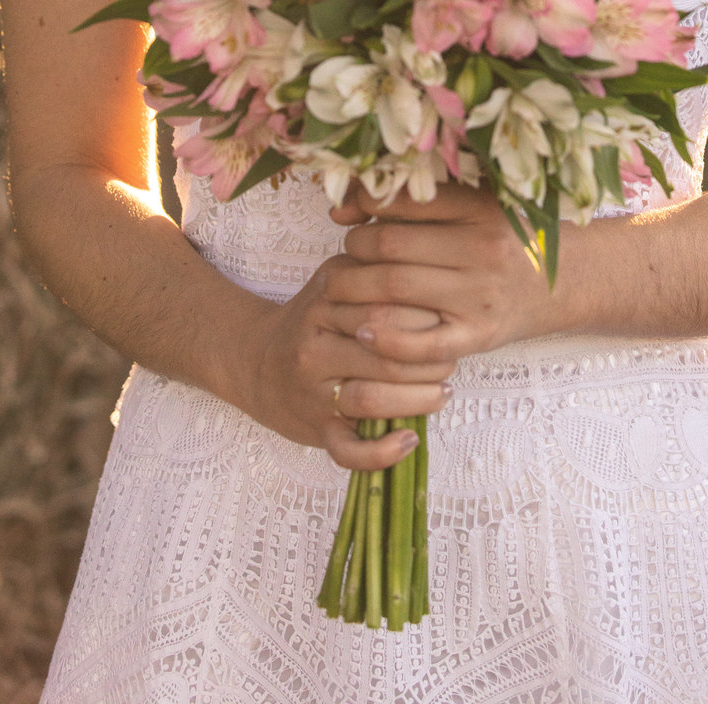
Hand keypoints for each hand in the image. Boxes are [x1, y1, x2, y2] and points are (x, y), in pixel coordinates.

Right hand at [241, 260, 455, 472]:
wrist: (255, 361)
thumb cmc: (312, 319)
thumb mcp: (333, 279)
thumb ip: (371, 265)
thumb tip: (424, 254)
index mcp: (324, 304)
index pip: (383, 306)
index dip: (424, 314)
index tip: (447, 317)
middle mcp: (315, 346)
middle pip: (382, 352)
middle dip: (428, 357)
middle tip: (452, 355)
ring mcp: (313, 392)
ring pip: (370, 399)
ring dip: (417, 399)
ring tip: (443, 391)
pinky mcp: (315, 429)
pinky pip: (347, 450)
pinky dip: (381, 453)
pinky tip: (409, 439)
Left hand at [325, 181, 561, 366]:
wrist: (564, 282)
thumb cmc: (504, 239)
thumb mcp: (473, 204)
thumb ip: (415, 199)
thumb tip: (341, 210)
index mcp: (479, 208)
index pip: (402, 199)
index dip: (362, 203)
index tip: (348, 213)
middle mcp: (482, 249)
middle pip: (389, 243)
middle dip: (353, 248)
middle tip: (346, 254)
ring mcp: (480, 296)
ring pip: (394, 287)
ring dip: (352, 287)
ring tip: (339, 287)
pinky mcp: (478, 337)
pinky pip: (421, 343)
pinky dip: (385, 339)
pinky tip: (363, 331)